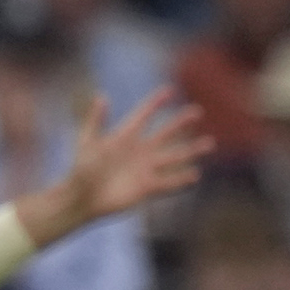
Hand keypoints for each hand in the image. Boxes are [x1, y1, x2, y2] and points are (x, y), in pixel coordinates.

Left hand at [24, 84, 206, 239]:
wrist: (81, 199)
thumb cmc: (80, 171)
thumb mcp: (87, 143)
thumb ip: (95, 121)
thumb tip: (102, 96)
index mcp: (125, 137)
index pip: (144, 115)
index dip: (155, 103)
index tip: (169, 90)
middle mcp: (139, 151)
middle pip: (165, 133)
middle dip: (181, 123)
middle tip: (197, 111)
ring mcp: (145, 169)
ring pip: (173, 157)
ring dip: (191, 150)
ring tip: (209, 143)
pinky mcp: (147, 187)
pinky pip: (169, 182)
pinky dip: (182, 179)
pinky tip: (195, 174)